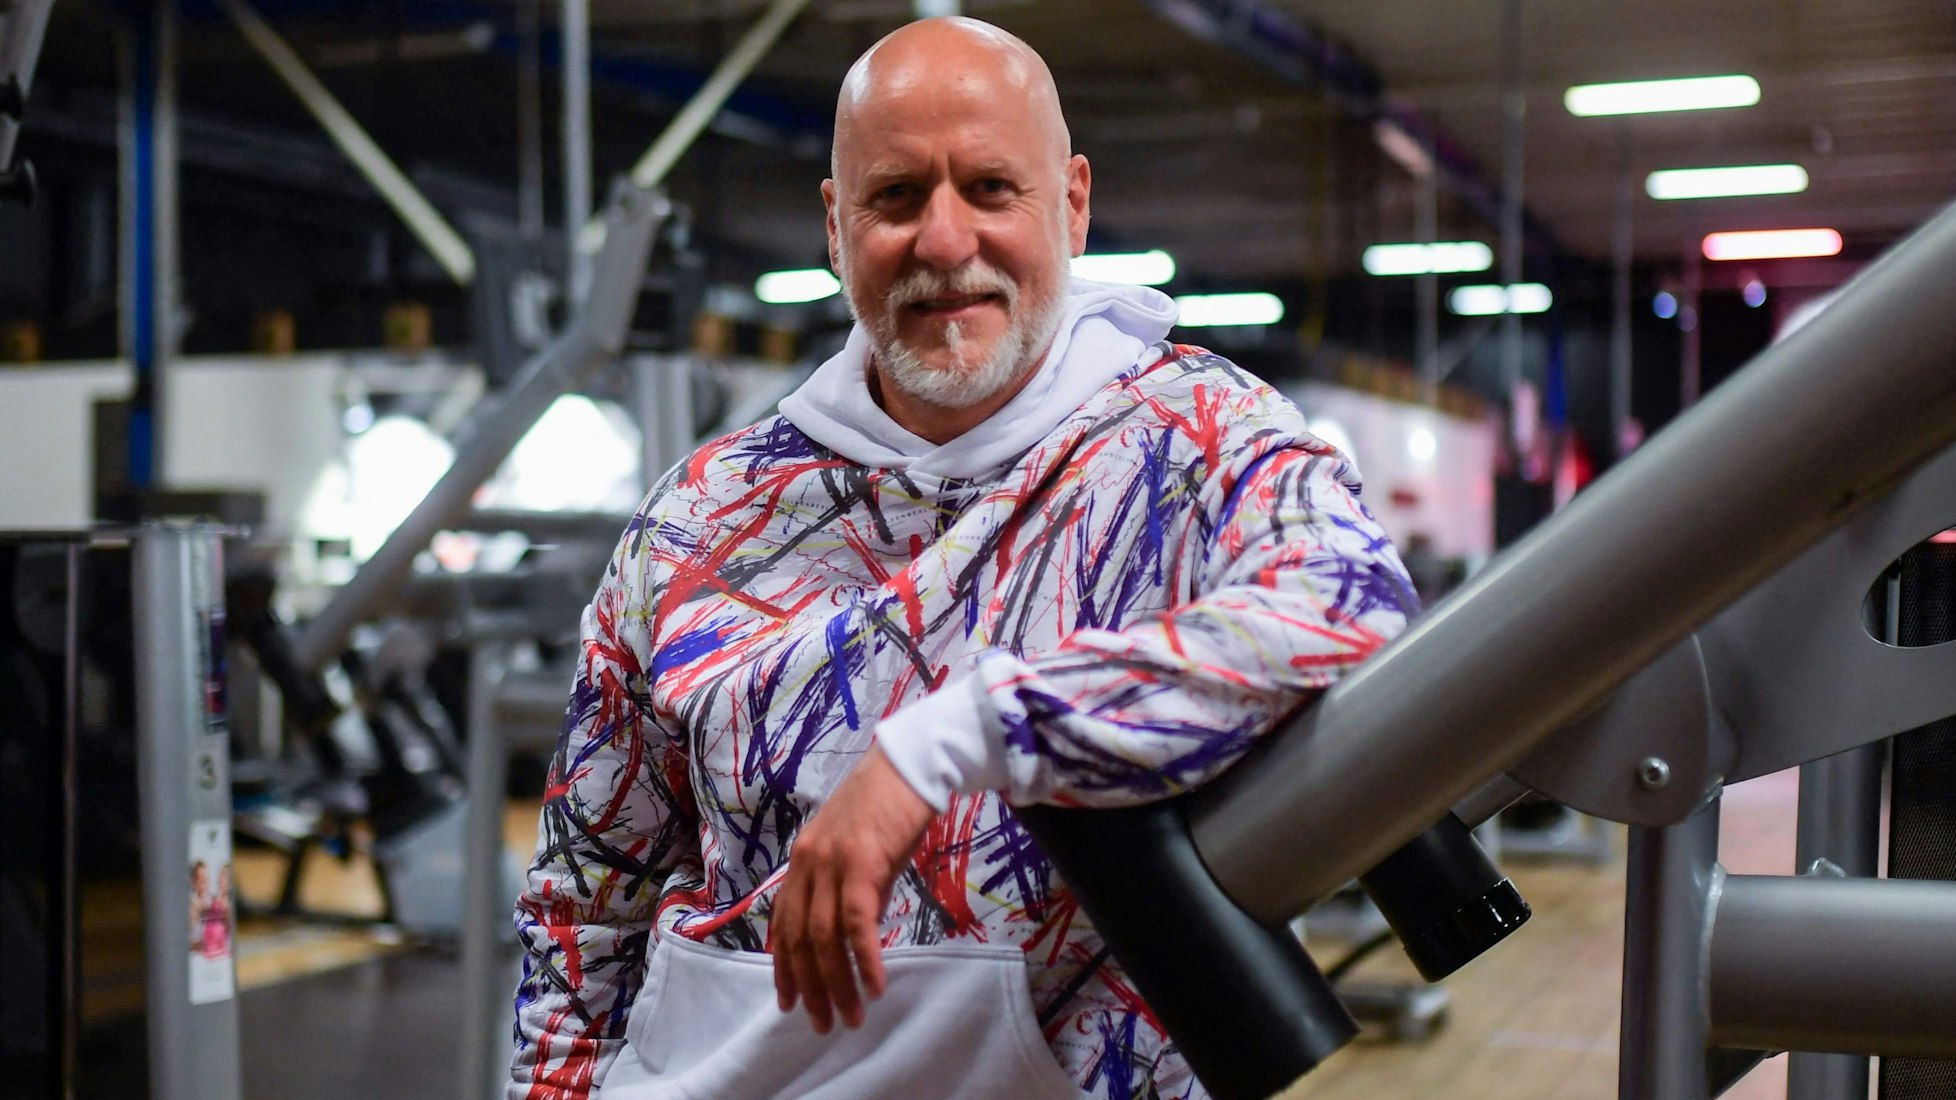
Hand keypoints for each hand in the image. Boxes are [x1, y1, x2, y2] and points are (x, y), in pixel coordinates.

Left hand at [771, 742, 935, 1033]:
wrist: (911, 763)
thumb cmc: (890, 805)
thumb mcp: (859, 849)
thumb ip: (850, 887)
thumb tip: (856, 932)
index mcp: (803, 860)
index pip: (783, 923)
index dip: (783, 967)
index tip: (789, 1002)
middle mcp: (807, 864)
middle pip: (799, 939)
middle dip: (810, 987)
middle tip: (823, 1024)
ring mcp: (831, 863)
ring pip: (823, 938)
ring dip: (837, 983)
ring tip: (852, 1016)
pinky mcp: (861, 863)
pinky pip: (856, 923)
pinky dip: (864, 959)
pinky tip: (875, 986)